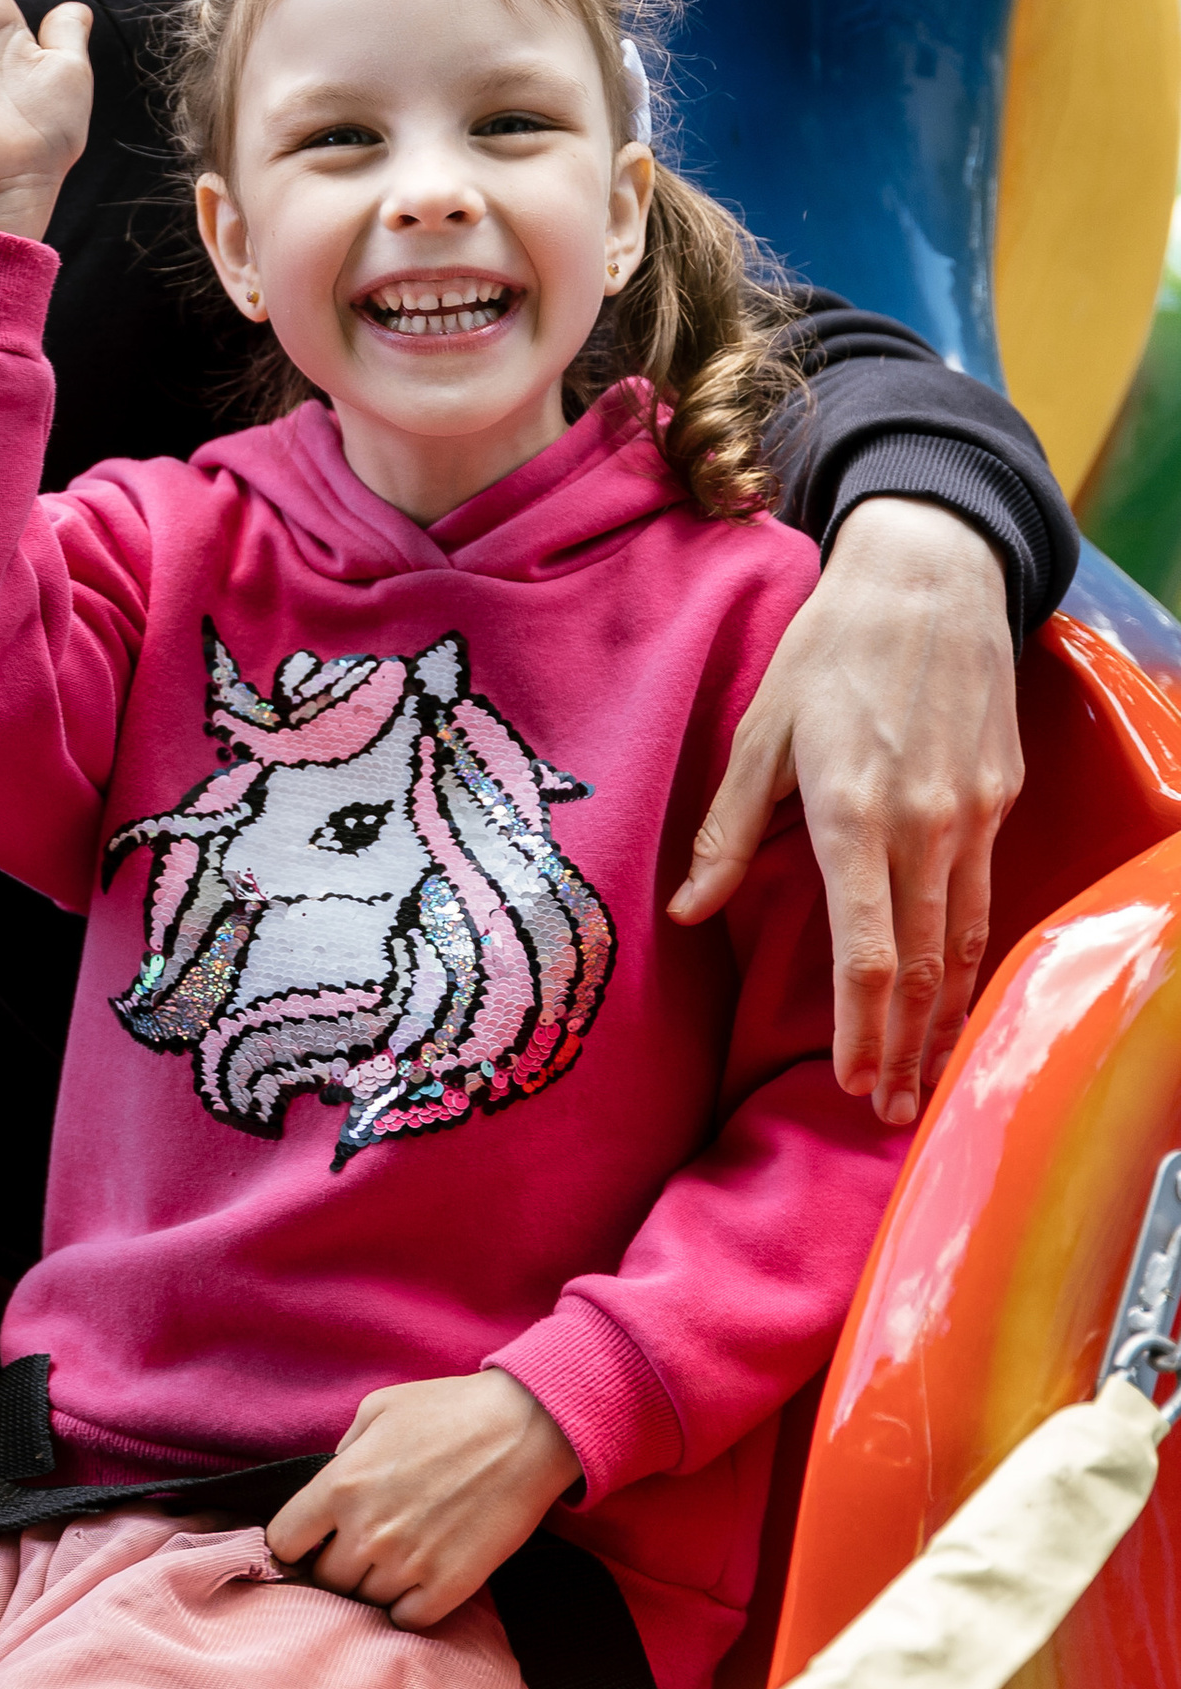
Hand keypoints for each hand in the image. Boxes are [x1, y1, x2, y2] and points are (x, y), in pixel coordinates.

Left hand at [265, 1372, 580, 1630]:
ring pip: (364, 1602)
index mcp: (340, 1485)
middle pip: (324, 1580)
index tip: (309, 1544)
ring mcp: (408, 1564)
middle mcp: (367, 1531)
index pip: (283, 1543)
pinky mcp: (449, 1587)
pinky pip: (406, 1619)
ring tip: (398, 1558)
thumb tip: (330, 1487)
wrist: (526, 1430)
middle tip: (361, 1548)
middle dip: (335, 1567)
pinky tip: (419, 1580)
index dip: (293, 1546)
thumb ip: (343, 1453)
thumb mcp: (378, 1410)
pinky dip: (407, 1606)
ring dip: (374, 1585)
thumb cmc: (450, 1411)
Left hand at [666, 496, 1021, 1125]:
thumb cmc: (831, 648)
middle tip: (893, 1112)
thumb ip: (728, 830)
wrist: (932, 576)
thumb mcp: (758, 730)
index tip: (852, 1081)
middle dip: (907, 1048)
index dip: (862, 1028)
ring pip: (963, 940)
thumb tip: (689, 912)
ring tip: (924, 1078)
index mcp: (854, 812)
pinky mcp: (1000, 797)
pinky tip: (952, 993)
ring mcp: (972, 814)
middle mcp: (924, 825)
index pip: (867, 951)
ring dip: (944, 1018)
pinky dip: (970, 956)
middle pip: (922, 966)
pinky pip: (983, 896)